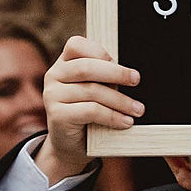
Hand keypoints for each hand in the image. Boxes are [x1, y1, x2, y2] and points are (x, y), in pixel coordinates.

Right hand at [35, 35, 143, 183]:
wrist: (71, 145)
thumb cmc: (89, 114)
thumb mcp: (96, 90)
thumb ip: (104, 77)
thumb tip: (131, 73)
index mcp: (63, 63)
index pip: (76, 45)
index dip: (99, 51)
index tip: (118, 62)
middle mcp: (54, 76)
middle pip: (86, 68)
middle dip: (116, 73)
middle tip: (136, 80)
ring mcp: (52, 95)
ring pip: (92, 91)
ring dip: (120, 100)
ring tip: (137, 109)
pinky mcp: (57, 115)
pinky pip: (90, 111)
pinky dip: (112, 116)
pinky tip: (126, 122)